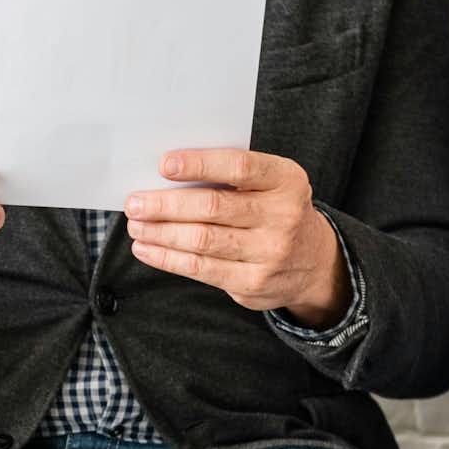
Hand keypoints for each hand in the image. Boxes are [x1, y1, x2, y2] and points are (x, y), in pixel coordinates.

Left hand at [124, 150, 349, 325]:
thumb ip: (231, 179)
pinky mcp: (253, 283)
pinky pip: (200, 269)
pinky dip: (167, 258)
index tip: (164, 164)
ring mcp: (270, 253)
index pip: (239, 167)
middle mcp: (283, 216)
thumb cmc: (275, 212)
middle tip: (134, 202)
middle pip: (212, 208)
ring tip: (136, 224)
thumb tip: (166, 176)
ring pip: (202, 240)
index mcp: (286, 180)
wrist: (313, 262)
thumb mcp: (269, 186)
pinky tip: (147, 248)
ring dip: (161, 232)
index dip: (200, 165)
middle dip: (166, 205)